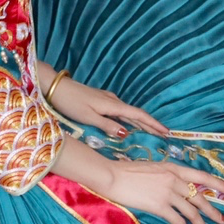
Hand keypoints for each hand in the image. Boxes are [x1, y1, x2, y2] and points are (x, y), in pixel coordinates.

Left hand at [48, 75, 167, 138]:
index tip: (167, 132)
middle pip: (136, 114)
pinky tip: (129, 125)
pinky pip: (120, 111)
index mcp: (112, 105)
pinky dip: (129, 119)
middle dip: (151, 125)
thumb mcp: (88, 117)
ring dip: (141, 122)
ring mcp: (107, 99)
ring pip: (128, 113)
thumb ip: (107, 125)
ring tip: (151, 132)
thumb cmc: (71, 103)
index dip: (153, 124)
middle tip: (164, 136)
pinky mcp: (100, 100)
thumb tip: (126, 133)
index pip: (138, 115)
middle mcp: (113, 101)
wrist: (56, 87)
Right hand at [101, 158, 223, 223]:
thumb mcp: (152, 168)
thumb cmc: (126, 172)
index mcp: (172, 167)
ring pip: (192, 212)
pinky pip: (179, 222)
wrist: (112, 176)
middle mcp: (174, 178)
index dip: (219, 184)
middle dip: (213, 211)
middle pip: (200, 197)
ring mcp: (168, 192)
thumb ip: (166, 176)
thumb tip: (176, 188)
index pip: (202, 176)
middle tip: (223, 221)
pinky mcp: (159, 205)